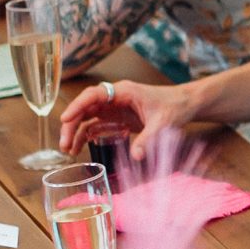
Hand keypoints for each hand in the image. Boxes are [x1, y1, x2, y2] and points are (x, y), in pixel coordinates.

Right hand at [59, 80, 195, 156]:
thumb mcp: (163, 124)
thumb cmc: (174, 107)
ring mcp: (114, 108)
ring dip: (76, 132)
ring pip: (87, 117)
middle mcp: (114, 98)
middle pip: (85, 108)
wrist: (185, 105)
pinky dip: (87, 136)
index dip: (77, 106)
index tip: (65, 118)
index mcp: (123, 92)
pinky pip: (96, 125)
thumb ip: (149, 139)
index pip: (93, 95)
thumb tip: (137, 157)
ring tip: (68, 150)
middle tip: (64, 144)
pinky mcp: (117, 118)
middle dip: (72, 124)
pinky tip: (80, 148)